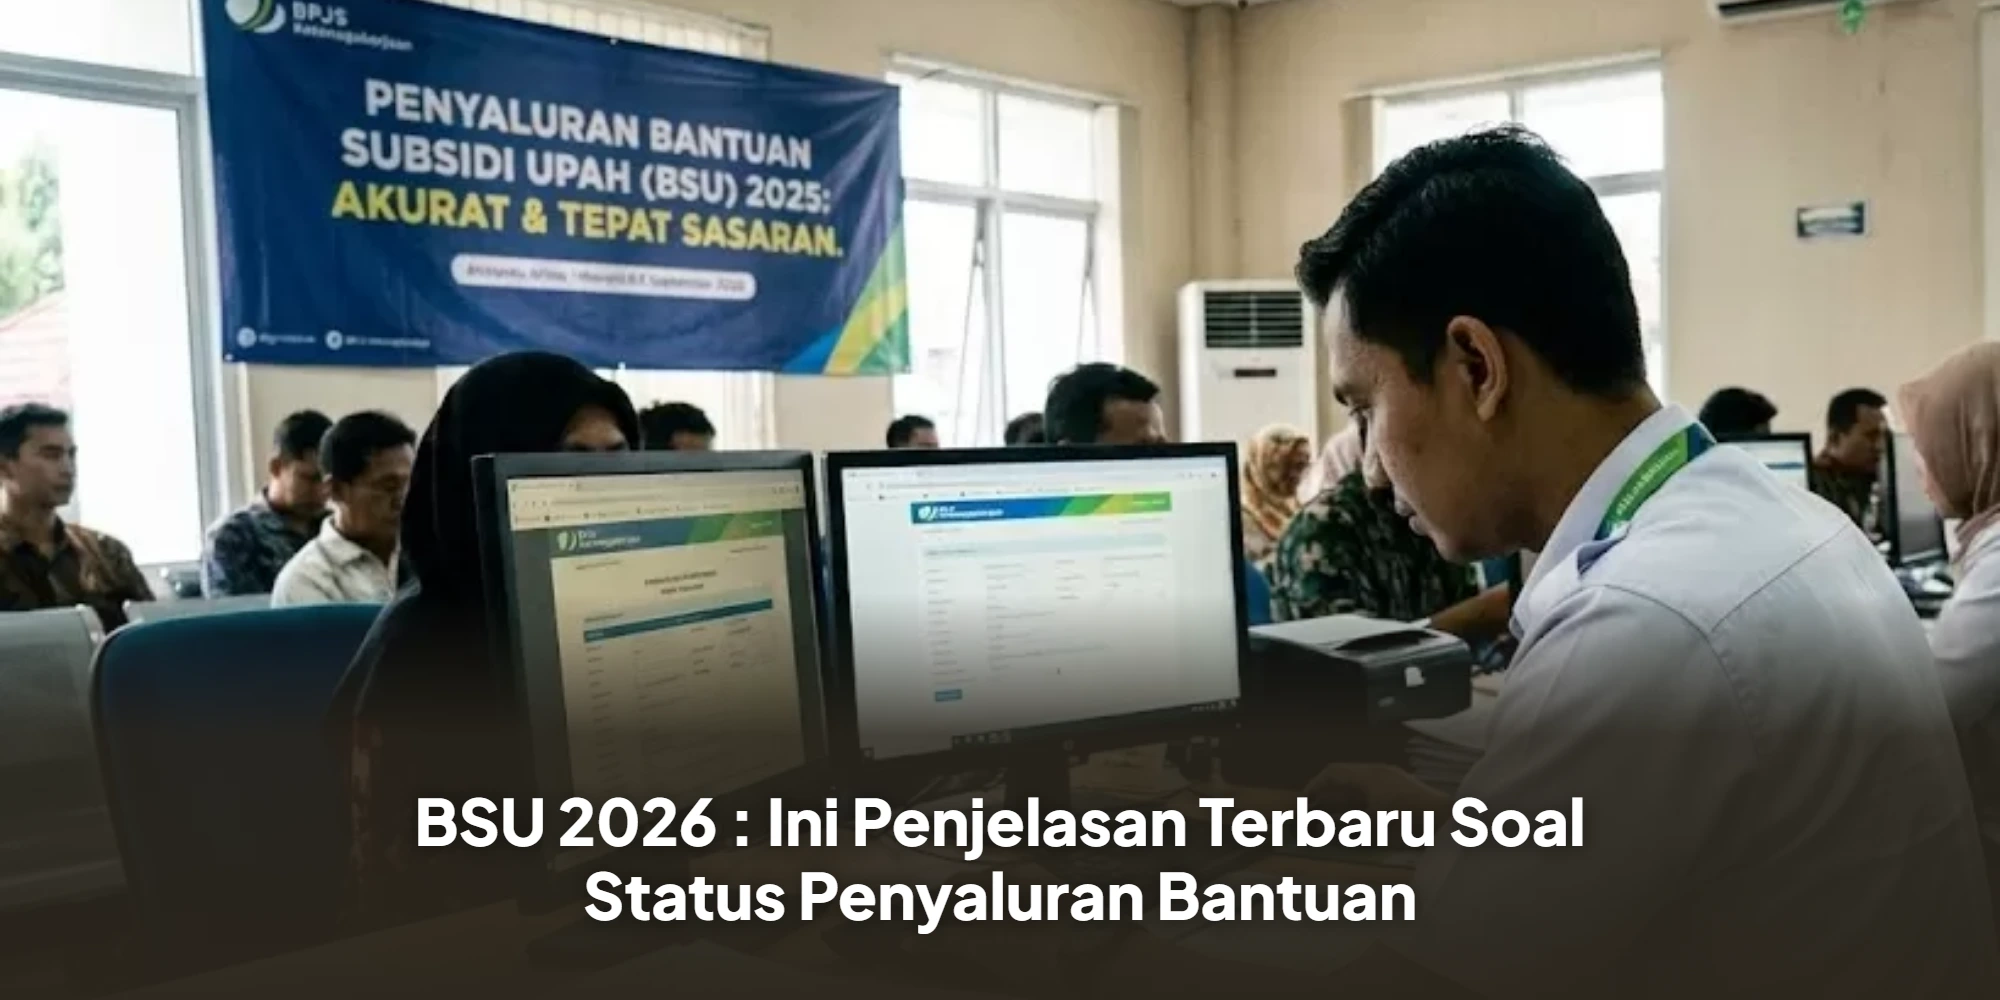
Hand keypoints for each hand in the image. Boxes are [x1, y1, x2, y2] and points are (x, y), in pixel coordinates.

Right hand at [1304, 763, 1448, 813]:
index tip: (1304, 799)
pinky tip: (1359, 814)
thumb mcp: (1372, 826)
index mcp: (1368, 775)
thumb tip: (1324, 828)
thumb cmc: (1407, 821)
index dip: (1315, 785)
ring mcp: (1392, 777)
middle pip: (1345, 775)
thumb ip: (1346, 827)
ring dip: (1343, 795)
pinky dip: (1360, 799)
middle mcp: (1378, 771)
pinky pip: (1373, 788)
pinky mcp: (1403, 787)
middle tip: (1314, 806)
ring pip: (1359, 782)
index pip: (1333, 772)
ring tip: (1333, 812)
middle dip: (1327, 790)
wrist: (1445, 819)